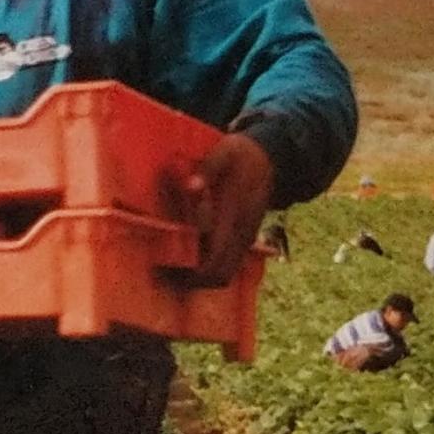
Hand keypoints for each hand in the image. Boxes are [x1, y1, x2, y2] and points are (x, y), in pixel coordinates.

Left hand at [176, 133, 273, 287]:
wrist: (271, 158)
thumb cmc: (240, 155)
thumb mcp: (224, 152)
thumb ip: (208, 169)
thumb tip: (191, 187)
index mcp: (235, 215)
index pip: (216, 258)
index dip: (192, 272)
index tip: (165, 268)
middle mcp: (242, 233)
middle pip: (220, 275)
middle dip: (191, 281)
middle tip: (163, 274)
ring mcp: (245, 237)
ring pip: (225, 274)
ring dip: (199, 278)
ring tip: (171, 269)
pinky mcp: (245, 237)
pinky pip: (228, 264)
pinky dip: (208, 268)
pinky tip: (187, 257)